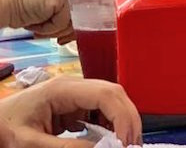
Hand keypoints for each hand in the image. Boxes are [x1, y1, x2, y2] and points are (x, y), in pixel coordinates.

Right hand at [0, 0, 91, 42]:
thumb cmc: (24, 2)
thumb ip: (77, 1)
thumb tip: (99, 17)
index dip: (87, 13)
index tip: (77, 24)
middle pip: (91, 6)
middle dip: (73, 24)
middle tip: (55, 28)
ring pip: (78, 17)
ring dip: (59, 28)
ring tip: (41, 19)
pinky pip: (64, 22)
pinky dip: (49, 28)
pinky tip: (36, 19)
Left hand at [0, 75, 141, 146]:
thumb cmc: (5, 130)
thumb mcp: (32, 144)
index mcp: (62, 89)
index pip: (106, 94)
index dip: (122, 116)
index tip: (125, 142)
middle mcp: (73, 85)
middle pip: (113, 93)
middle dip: (127, 118)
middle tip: (132, 144)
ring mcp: (74, 93)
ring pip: (111, 99)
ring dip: (121, 120)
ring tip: (125, 142)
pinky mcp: (73, 103)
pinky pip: (100, 109)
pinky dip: (110, 123)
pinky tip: (111, 138)